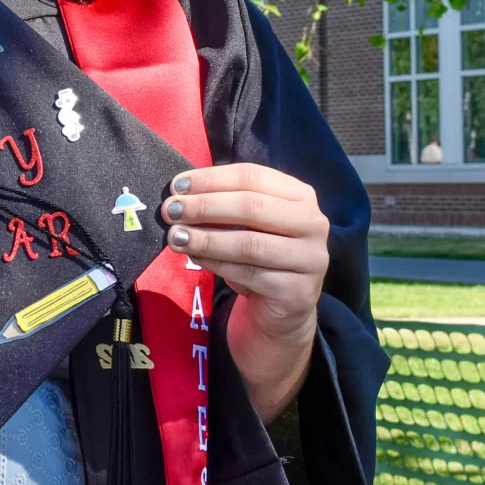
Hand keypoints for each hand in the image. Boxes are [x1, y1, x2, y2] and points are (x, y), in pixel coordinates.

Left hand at [161, 163, 328, 420]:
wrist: (282, 308)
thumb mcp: (245, 224)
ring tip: (175, 237)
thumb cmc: (259, 256)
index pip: (253, 176)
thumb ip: (222, 205)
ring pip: (250, 243)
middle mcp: (313, 223)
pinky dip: (217, 264)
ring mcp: (311, 259)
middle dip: (205, 207)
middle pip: (252, 207)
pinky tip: (195, 257)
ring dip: (207, 238)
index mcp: (300, 195)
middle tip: (170, 210)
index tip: (176, 185)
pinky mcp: (298, 291)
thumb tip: (179, 194)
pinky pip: (249, 275)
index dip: (212, 179)